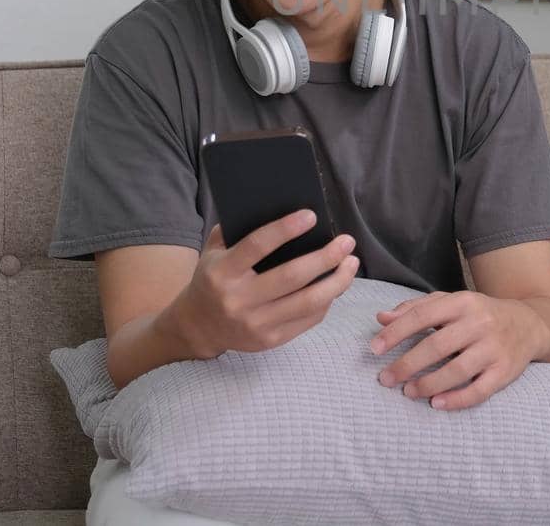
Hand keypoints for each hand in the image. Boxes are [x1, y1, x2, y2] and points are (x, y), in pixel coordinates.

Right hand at [167, 210, 357, 358]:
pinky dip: (327, 300)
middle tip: (347, 241)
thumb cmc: (213, 278)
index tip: (312, 215)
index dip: (286, 229)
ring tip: (352, 263)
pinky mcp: (270, 340)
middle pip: (293, 277)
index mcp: (223, 272)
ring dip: (337, 281)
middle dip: (326, 257)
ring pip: (308, 302)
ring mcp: (256, 324)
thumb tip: (282, 208)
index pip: (257, 246)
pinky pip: (308, 319)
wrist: (198, 326)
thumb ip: (238, 230)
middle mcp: (239, 300)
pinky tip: (336, 284)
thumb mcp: (214, 251)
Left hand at [369, 290, 546, 411]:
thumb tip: (381, 318)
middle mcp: (480, 323)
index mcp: (462, 302)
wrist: (529, 323)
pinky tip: (436, 403)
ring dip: (428, 384)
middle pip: (437, 346)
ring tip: (408, 391)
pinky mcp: (505, 371)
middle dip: (407, 364)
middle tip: (386, 378)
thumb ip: (416, 309)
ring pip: (457, 370)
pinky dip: (456, 399)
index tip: (374, 349)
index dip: (396, 333)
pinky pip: (479, 390)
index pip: (423, 316)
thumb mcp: (451, 303)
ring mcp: (494, 348)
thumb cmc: (479, 314)